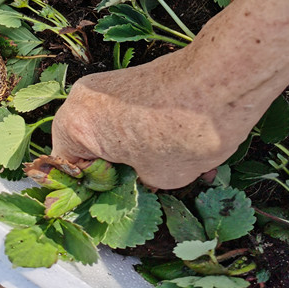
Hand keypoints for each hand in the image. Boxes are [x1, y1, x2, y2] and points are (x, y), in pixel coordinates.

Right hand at [52, 0, 288, 188]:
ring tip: (174, 176)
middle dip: (118, 172)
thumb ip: (134, 183)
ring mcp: (110, 84)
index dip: (91, 196)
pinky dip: (151, 135)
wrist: (220, 80)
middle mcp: (84, 98)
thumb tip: (139, 181)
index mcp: (74, 124)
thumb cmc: (181, 132)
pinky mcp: (135, 78)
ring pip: (114, 132)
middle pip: (91, 147)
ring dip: (137, 155)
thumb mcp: (155, 179)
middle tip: (143, 194)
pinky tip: (186, 154)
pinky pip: (132, 116)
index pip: (67, 171)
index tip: (112, 209)